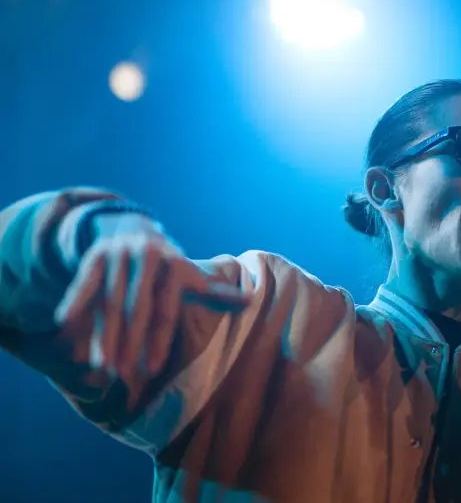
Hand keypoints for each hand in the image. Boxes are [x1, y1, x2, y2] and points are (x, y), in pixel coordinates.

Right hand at [54, 226, 248, 378]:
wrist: (132, 228)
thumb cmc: (168, 264)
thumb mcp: (190, 275)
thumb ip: (214, 292)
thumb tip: (249, 302)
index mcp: (174, 265)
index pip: (165, 311)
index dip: (158, 341)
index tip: (151, 370)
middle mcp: (148, 257)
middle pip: (136, 310)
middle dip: (128, 344)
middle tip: (122, 375)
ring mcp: (119, 255)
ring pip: (108, 302)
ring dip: (102, 334)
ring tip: (100, 365)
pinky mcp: (94, 256)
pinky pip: (83, 284)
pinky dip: (75, 304)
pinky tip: (66, 328)